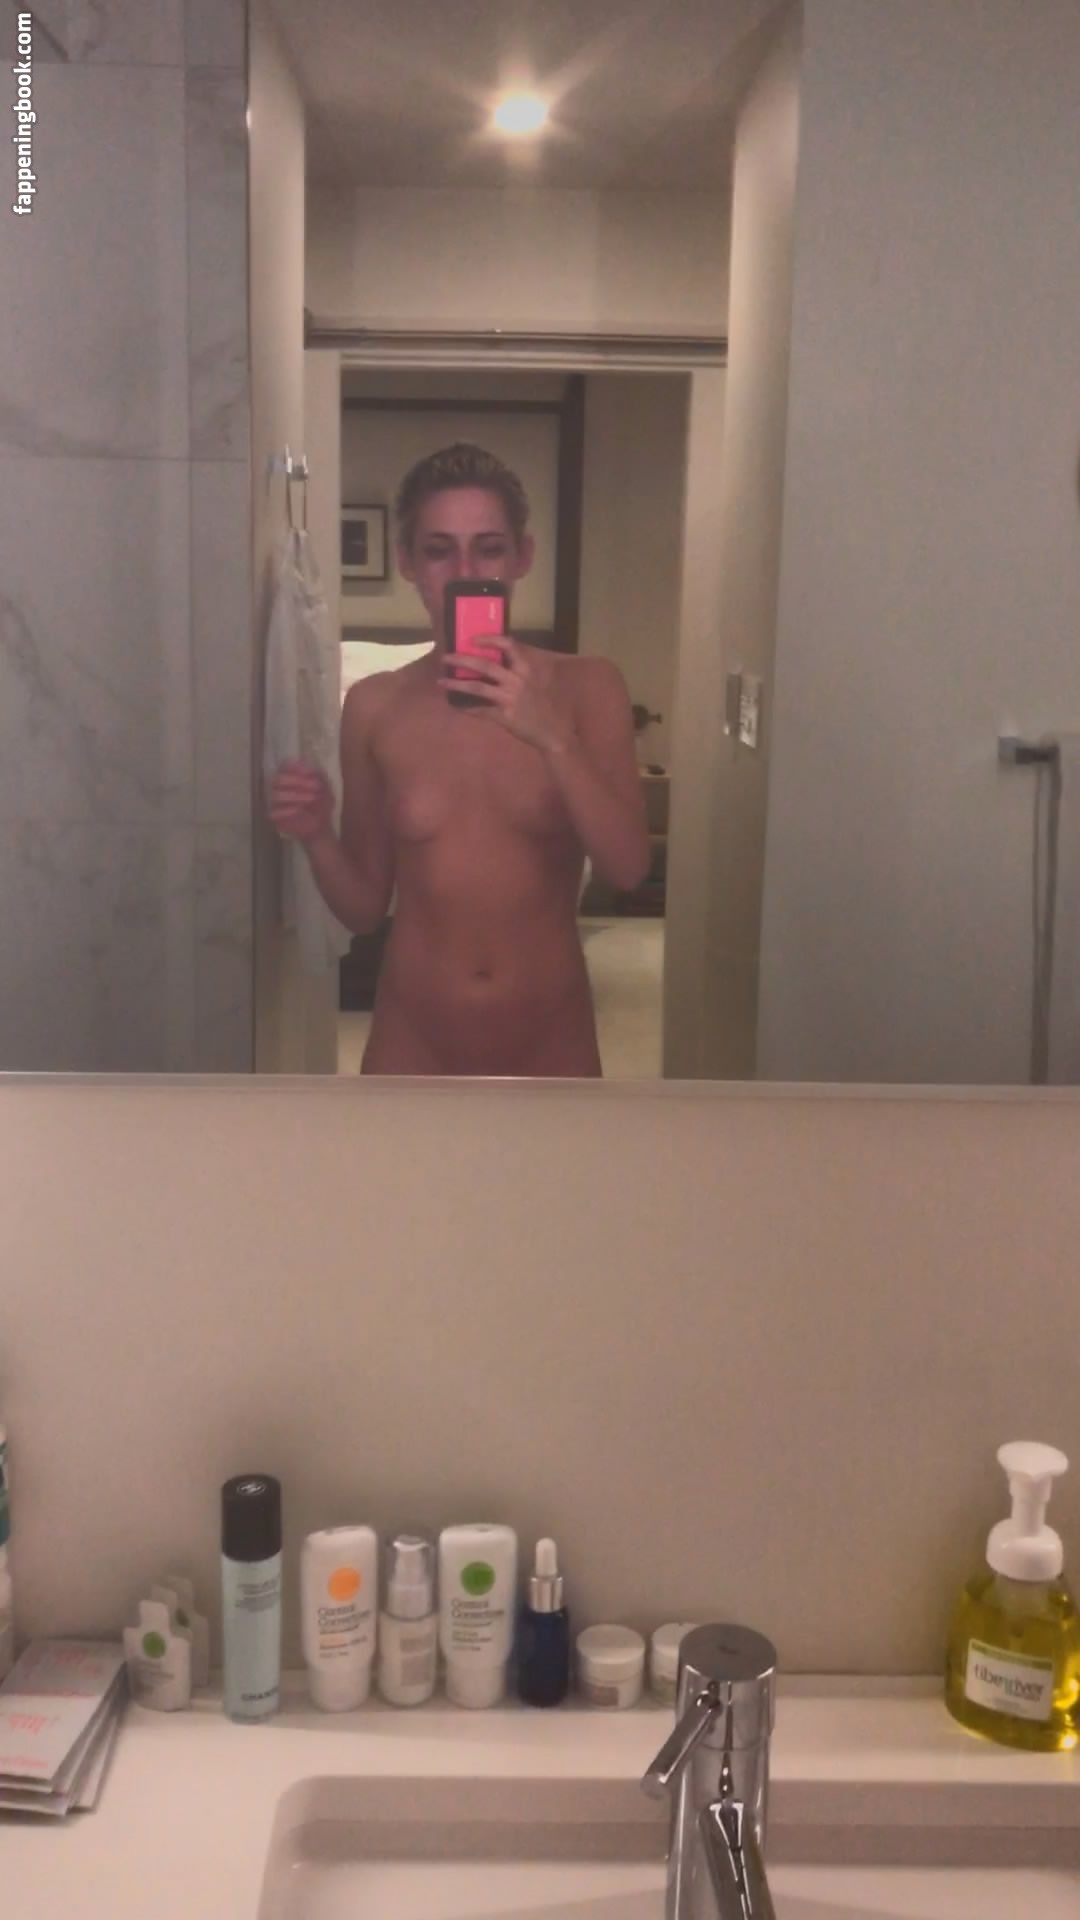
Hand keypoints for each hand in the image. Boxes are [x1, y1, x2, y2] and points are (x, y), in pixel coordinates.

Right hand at [268, 759, 333, 842]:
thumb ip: (317, 774)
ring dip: (296, 796)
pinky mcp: (276, 817)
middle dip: (297, 782)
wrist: (322, 827)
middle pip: (278, 779)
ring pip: (276, 795)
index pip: (284, 766)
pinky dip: (287, 810)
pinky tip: (299, 810)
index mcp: (289, 777)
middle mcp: (279, 788)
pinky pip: (274, 812)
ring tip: (312, 799)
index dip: (295, 767)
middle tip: (315, 787)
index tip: (310, 772)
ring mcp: (275, 803)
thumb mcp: (325, 786)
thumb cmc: (321, 804)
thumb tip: (306, 765)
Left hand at [437, 637, 573, 754]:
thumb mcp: (533, 684)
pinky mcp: (504, 717)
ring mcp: (509, 699)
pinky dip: (466, 709)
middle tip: (445, 658)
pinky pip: (480, 711)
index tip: (472, 638)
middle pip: (485, 665)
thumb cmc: (542, 707)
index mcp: (525, 670)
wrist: (552, 733)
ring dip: (456, 684)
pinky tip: (456, 706)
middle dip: (462, 660)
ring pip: (477, 688)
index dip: (490, 639)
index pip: (509, 646)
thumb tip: (492, 665)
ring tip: (441, 682)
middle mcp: (517, 681)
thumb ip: (516, 674)